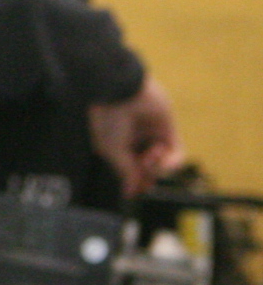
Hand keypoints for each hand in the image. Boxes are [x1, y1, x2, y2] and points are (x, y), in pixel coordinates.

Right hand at [88, 80, 183, 198]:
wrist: (122, 91)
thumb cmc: (109, 119)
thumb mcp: (113, 150)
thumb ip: (126, 171)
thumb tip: (130, 193)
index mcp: (117, 147)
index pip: (130, 171)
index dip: (134, 183)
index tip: (134, 192)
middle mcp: (135, 143)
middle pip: (147, 170)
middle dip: (145, 176)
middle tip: (142, 179)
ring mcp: (152, 137)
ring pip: (162, 165)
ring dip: (156, 167)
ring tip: (148, 158)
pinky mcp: (168, 130)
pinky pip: (176, 153)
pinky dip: (170, 161)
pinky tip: (158, 157)